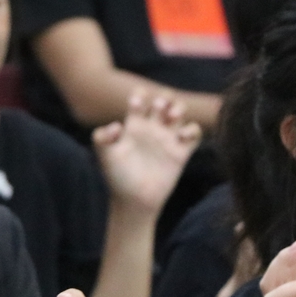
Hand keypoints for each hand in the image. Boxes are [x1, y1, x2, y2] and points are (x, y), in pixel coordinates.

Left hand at [92, 90, 201, 215]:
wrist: (134, 200)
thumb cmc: (118, 178)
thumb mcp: (105, 156)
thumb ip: (101, 138)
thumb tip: (116, 125)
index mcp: (133, 126)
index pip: (139, 99)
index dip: (140, 96)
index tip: (136, 105)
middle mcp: (151, 129)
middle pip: (163, 101)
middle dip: (163, 98)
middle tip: (158, 107)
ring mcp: (167, 139)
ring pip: (179, 113)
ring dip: (179, 108)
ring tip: (172, 117)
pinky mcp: (181, 152)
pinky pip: (194, 132)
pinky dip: (192, 129)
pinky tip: (182, 136)